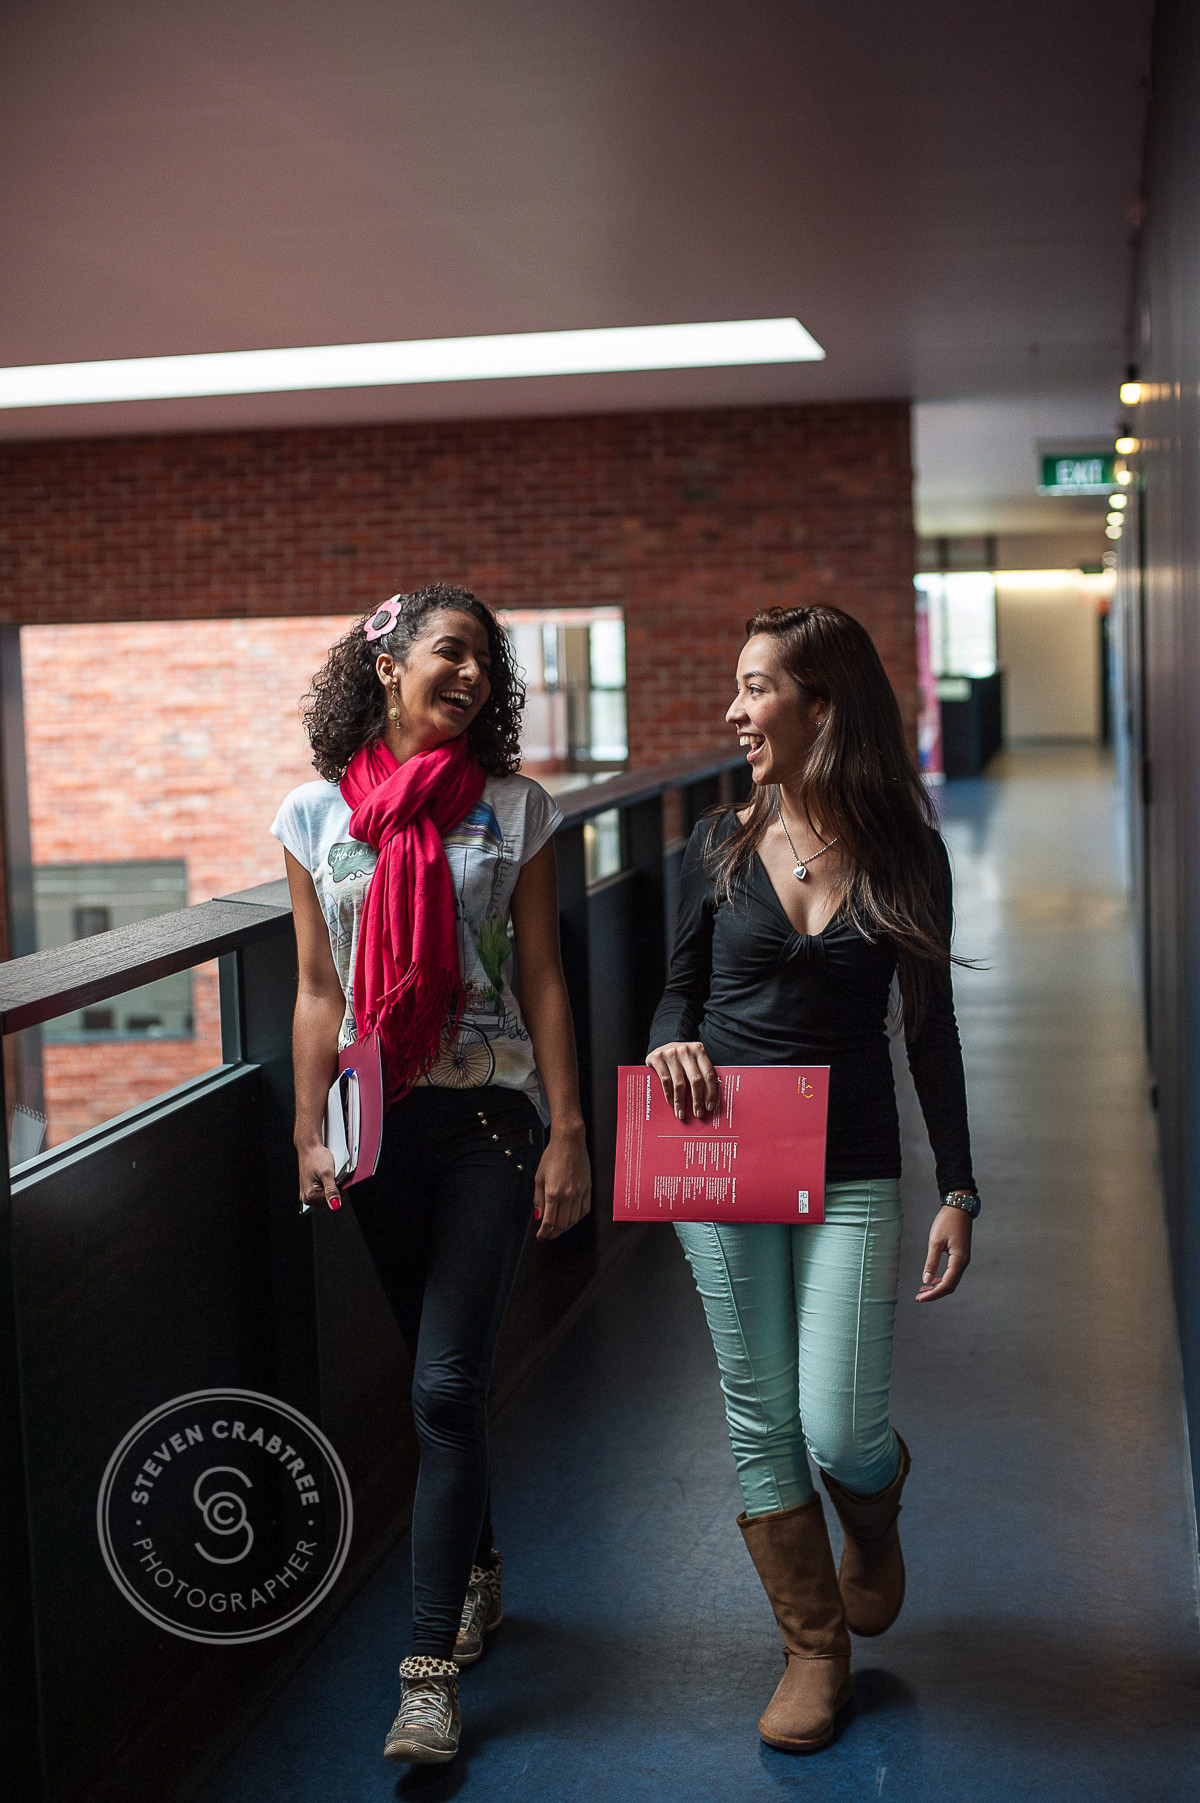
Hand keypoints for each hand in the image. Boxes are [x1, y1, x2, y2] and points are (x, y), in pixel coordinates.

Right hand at [297, 1140, 341, 1212]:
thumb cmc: (316, 1157)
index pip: (332, 1203)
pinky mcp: (309, 1190)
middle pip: (328, 1202)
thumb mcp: (327, 1173)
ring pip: (326, 1198)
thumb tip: (335, 1206)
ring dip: (330, 1188)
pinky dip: (326, 1186)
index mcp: (310, 1195)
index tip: (336, 1180)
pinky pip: (322, 1193)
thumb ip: (331, 1191)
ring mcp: (307, 1194)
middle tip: (332, 1177)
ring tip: (327, 1176)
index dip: (339, 1192)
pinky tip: (324, 1177)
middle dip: (334, 1191)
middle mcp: (307, 1197)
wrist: (309, 1148)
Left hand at [534, 1126, 590, 1240]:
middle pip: (562, 1224)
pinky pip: (584, 1210)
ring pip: (574, 1220)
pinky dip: (577, 1218)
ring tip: (558, 1228)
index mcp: (553, 1193)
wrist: (570, 1143)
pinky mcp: (588, 1189)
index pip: (549, 1221)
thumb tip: (539, 1216)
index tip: (541, 1237)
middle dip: (554, 1233)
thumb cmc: (552, 1156)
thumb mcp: (539, 1177)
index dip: (544, 1232)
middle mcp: (567, 1195)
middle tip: (548, 1235)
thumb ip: (538, 1199)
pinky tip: (571, 1218)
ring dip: (565, 1227)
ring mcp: (579, 1193)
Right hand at [647, 1041, 718, 1120]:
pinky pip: (665, 1080)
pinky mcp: (657, 1058)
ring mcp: (671, 1053)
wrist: (662, 1043)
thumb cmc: (682, 1058)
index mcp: (699, 1050)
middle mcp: (686, 1050)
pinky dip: (669, 1094)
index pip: (709, 1074)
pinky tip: (671, 1103)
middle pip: (695, 1079)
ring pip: (679, 1083)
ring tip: (681, 1113)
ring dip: (681, 1101)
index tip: (710, 1107)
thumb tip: (708, 1101)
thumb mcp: (693, 1060)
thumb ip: (701, 1073)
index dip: (711, 1092)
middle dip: (697, 1100)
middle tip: (698, 1113)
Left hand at [916, 1205, 971, 1300]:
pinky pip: (951, 1273)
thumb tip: (926, 1280)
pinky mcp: (960, 1256)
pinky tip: (932, 1280)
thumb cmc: (947, 1222)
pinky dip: (941, 1279)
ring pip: (951, 1281)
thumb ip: (931, 1262)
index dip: (933, 1294)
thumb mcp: (935, 1241)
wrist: (958, 1207)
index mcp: (958, 1261)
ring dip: (938, 1287)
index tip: (920, 1298)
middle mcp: (963, 1263)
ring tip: (923, 1291)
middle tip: (919, 1297)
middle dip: (935, 1294)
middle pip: (950, 1286)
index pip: (946, 1285)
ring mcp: (963, 1260)